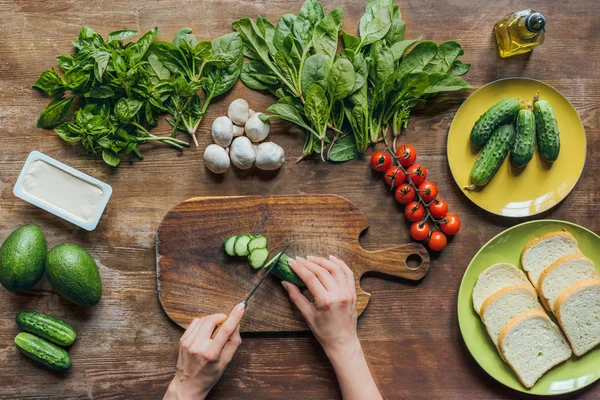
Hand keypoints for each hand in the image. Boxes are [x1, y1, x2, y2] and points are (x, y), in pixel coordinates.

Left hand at [164, 303, 244, 399]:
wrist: (188, 385)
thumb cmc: (209, 375)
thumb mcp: (226, 363)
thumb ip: (233, 342)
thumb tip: (236, 325)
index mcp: (211, 354)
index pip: (225, 330)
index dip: (234, 316)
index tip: (241, 306)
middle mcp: (198, 346)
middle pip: (211, 320)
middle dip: (221, 317)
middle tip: (225, 323)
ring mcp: (188, 342)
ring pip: (203, 319)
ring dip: (212, 320)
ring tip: (214, 332)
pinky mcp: (182, 340)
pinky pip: (195, 323)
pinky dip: (202, 324)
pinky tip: (205, 333)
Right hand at [282, 256, 381, 399]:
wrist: (343, 342)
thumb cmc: (324, 332)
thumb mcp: (307, 315)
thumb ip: (296, 297)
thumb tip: (285, 282)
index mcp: (325, 301)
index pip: (311, 278)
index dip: (299, 268)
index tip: (291, 262)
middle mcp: (338, 294)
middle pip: (322, 271)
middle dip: (308, 263)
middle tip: (298, 259)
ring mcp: (347, 293)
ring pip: (335, 269)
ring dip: (322, 261)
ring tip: (311, 258)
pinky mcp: (353, 293)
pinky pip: (348, 273)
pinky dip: (339, 263)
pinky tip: (331, 258)